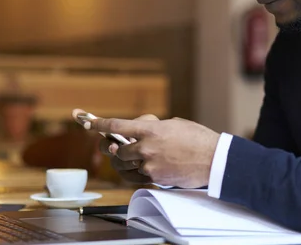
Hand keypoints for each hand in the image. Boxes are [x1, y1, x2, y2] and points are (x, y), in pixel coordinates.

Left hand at [89, 117, 219, 187]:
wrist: (213, 159)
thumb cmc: (196, 138)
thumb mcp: (173, 123)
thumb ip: (152, 127)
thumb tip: (138, 130)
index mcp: (150, 130)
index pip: (117, 126)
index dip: (99, 124)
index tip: (86, 122)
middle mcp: (146, 147)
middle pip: (117, 150)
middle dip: (116, 148)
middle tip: (117, 146)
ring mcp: (150, 165)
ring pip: (125, 165)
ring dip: (126, 161)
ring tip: (136, 156)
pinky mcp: (155, 179)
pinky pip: (136, 177)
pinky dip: (136, 172)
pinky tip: (143, 167)